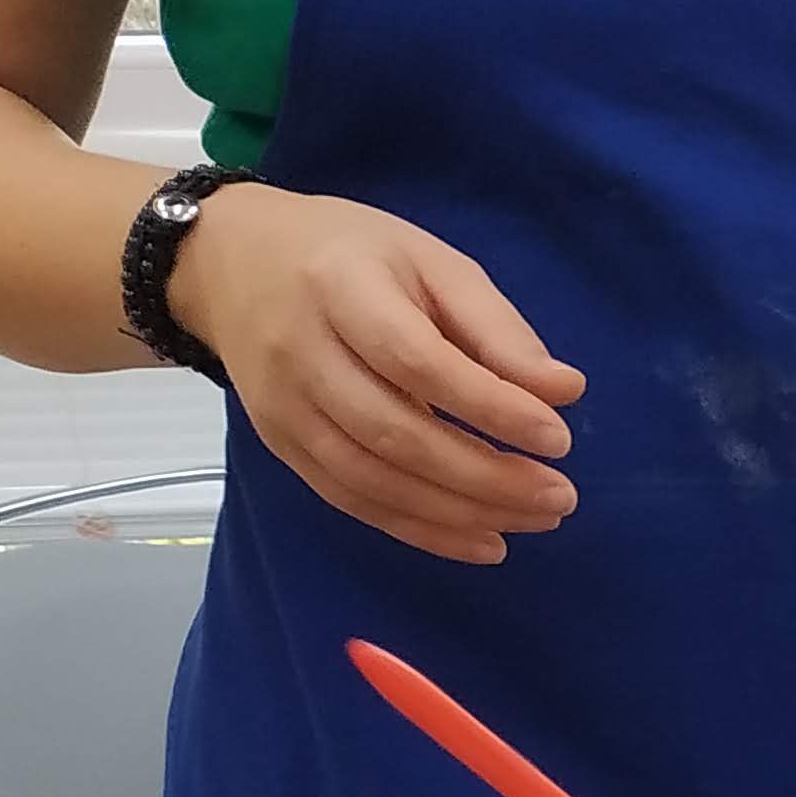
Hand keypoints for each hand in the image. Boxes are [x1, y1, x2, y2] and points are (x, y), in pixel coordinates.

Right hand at [167, 183, 582, 564]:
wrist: (229, 261)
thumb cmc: (349, 254)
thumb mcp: (430, 262)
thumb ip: (496, 328)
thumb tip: (566, 391)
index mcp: (341, 288)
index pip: (418, 362)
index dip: (490, 407)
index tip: (559, 438)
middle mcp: (301, 352)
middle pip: (395, 432)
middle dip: (486, 476)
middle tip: (559, 496)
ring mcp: (282, 405)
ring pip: (373, 478)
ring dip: (460, 512)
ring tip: (534, 521)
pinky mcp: (279, 442)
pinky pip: (351, 499)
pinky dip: (420, 530)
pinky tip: (481, 542)